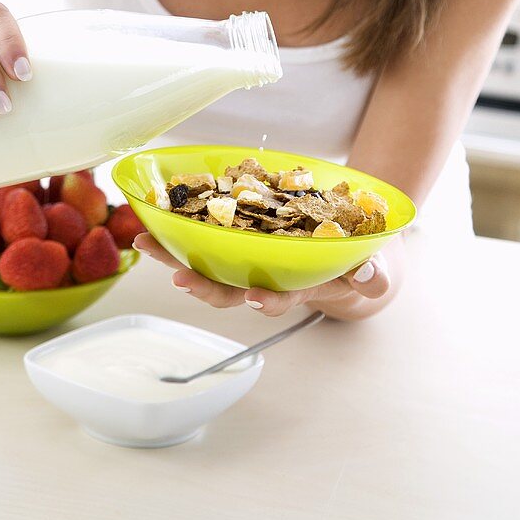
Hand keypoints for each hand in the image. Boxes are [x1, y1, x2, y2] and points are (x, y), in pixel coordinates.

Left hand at [132, 231, 392, 317]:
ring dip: (175, 257)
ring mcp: (248, 260)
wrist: (343, 253)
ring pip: (207, 264)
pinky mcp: (238, 238)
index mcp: (297, 288)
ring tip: (146, 243)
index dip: (266, 300)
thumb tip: (368, 275)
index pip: (278, 298)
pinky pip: (205, 237)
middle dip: (204, 287)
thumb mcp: (372, 270)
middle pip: (230, 290)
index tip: (256, 295)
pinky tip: (155, 219)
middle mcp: (265, 278)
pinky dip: (179, 231)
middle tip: (181, 279)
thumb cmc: (357, 265)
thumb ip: (373, 275)